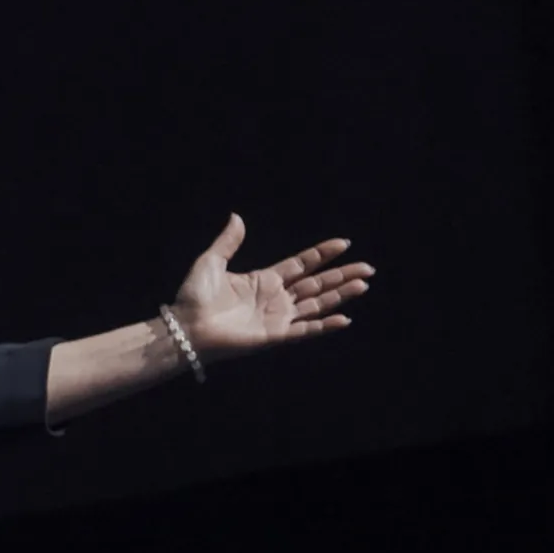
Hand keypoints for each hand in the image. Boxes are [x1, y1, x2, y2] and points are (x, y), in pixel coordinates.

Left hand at [172, 214, 373, 359]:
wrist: (185, 326)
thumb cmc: (193, 297)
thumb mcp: (211, 262)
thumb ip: (228, 242)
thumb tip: (237, 216)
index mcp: (264, 280)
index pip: (302, 265)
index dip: (322, 254)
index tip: (344, 243)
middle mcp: (275, 299)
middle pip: (317, 284)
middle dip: (342, 275)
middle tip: (368, 267)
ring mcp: (277, 318)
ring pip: (317, 304)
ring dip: (341, 295)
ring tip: (363, 284)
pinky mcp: (274, 336)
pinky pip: (304, 331)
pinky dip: (324, 326)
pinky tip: (344, 318)